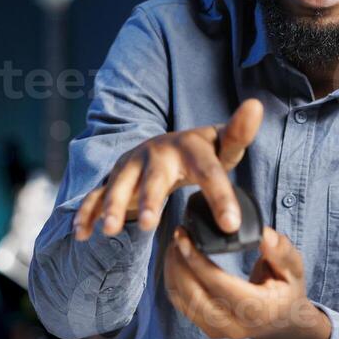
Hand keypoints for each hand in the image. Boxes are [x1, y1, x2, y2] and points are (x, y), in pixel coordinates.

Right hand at [75, 99, 263, 240]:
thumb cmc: (201, 153)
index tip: (231, 225)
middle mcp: (157, 154)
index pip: (209, 172)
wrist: (165, 148)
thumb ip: (239, 133)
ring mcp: (132, 166)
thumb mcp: (223, 146)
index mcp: (190, 148)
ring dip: (113, 206)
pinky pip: (96, 195)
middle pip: (154, 178)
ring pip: (120, 186)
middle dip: (149, 199)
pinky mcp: (114, 179)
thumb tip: (256, 105)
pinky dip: (86, 213)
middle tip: (150, 223)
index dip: (219, 197)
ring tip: (109, 231)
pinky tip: (81, 233)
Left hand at [164, 225, 331, 338]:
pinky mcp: (207, 328)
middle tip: (178, 234)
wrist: (283, 323)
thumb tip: (262, 234)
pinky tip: (175, 261)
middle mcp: (235, 325)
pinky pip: (181, 305)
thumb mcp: (294, 268)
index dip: (196, 259)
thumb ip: (280, 251)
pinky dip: (173, 281)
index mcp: (257, 309)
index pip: (218, 284)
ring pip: (182, 300)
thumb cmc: (287, 290)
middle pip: (193, 294)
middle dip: (179, 262)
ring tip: (175, 244)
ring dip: (173, 270)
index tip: (184, 236)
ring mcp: (219, 331)